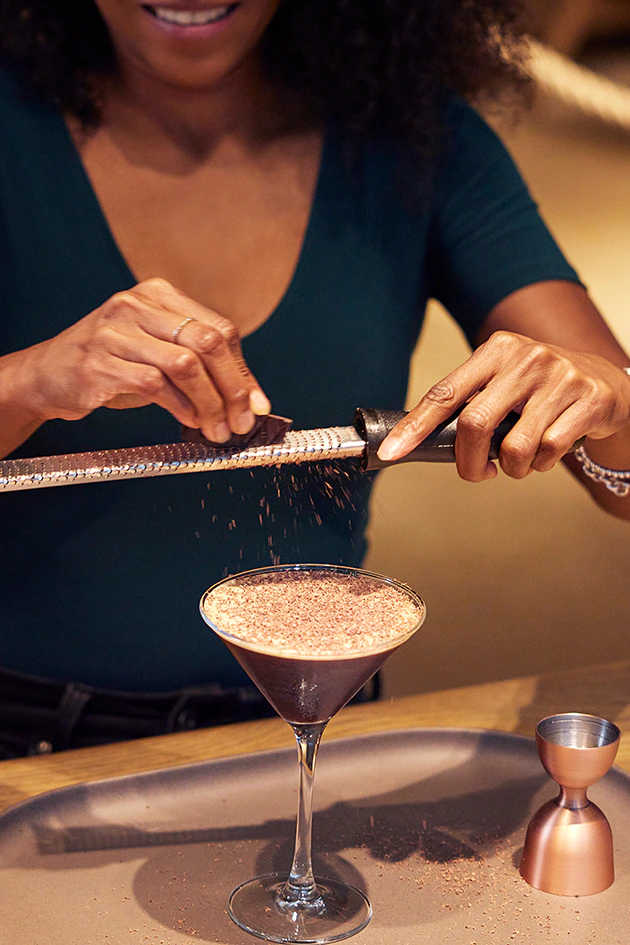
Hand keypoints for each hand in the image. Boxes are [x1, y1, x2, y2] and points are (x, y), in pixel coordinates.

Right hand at [14, 278, 270, 442]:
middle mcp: (137, 304)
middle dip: (233, 388)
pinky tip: (188, 420)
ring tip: (216, 428)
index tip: (257, 404)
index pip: (219, 329)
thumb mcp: (158, 353)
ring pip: (185, 364)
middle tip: (241, 422)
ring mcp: (115, 331)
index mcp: (159, 294)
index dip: (243, 370)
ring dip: (209, 403)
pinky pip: (155, 384)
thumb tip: (251, 400)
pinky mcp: (99, 362)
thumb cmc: (113, 365)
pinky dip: (180, 407)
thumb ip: (201, 366)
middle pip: (207, 343)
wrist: (48, 375)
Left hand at [378, 330, 629, 481]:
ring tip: (521, 459)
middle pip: (473, 424)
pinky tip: (548, 452)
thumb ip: (469, 404)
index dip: (415, 426)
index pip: (444, 393)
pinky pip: (549, 451)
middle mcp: (526, 357)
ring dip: (512, 468)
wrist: (605, 380)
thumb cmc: (539, 389)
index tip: (391, 452)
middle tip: (478, 472)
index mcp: (496, 349)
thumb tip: (419, 440)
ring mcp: (560, 377)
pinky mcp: (588, 399)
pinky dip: (542, 464)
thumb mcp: (503, 381)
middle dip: (469, 462)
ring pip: (514, 447)